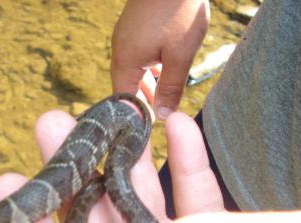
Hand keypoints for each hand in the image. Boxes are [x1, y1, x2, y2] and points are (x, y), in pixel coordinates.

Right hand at [111, 0, 209, 119]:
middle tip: (158, 120)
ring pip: (132, 72)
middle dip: (141, 104)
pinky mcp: (133, 29)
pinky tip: (162, 72)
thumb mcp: (180, 54)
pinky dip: (147, 70)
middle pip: (125, 88)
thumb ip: (171, 87)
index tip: (149, 132)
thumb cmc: (178, 10)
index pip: (123, 102)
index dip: (135, 119)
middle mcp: (119, 51)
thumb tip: (164, 116)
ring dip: (146, 87)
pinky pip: (136, 57)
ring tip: (161, 100)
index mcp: (125, 62)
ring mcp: (124, 38)